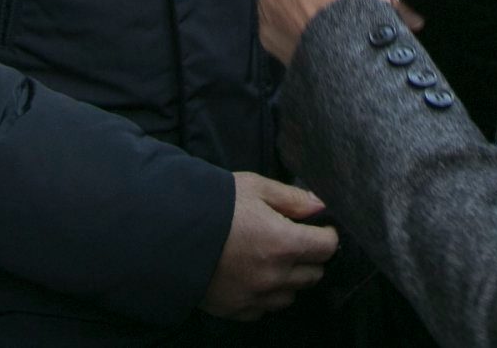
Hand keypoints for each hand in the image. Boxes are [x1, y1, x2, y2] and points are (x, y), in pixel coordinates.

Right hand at [199, 172, 338, 320]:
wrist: (169, 233)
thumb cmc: (215, 205)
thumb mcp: (256, 188)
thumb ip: (292, 198)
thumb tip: (320, 206)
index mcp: (283, 243)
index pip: (327, 248)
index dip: (327, 235)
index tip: (320, 229)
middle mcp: (274, 275)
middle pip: (313, 274)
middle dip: (311, 257)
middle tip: (297, 241)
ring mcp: (255, 296)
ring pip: (291, 295)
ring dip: (290, 279)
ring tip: (274, 260)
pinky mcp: (236, 309)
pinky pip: (264, 309)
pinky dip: (266, 295)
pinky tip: (255, 277)